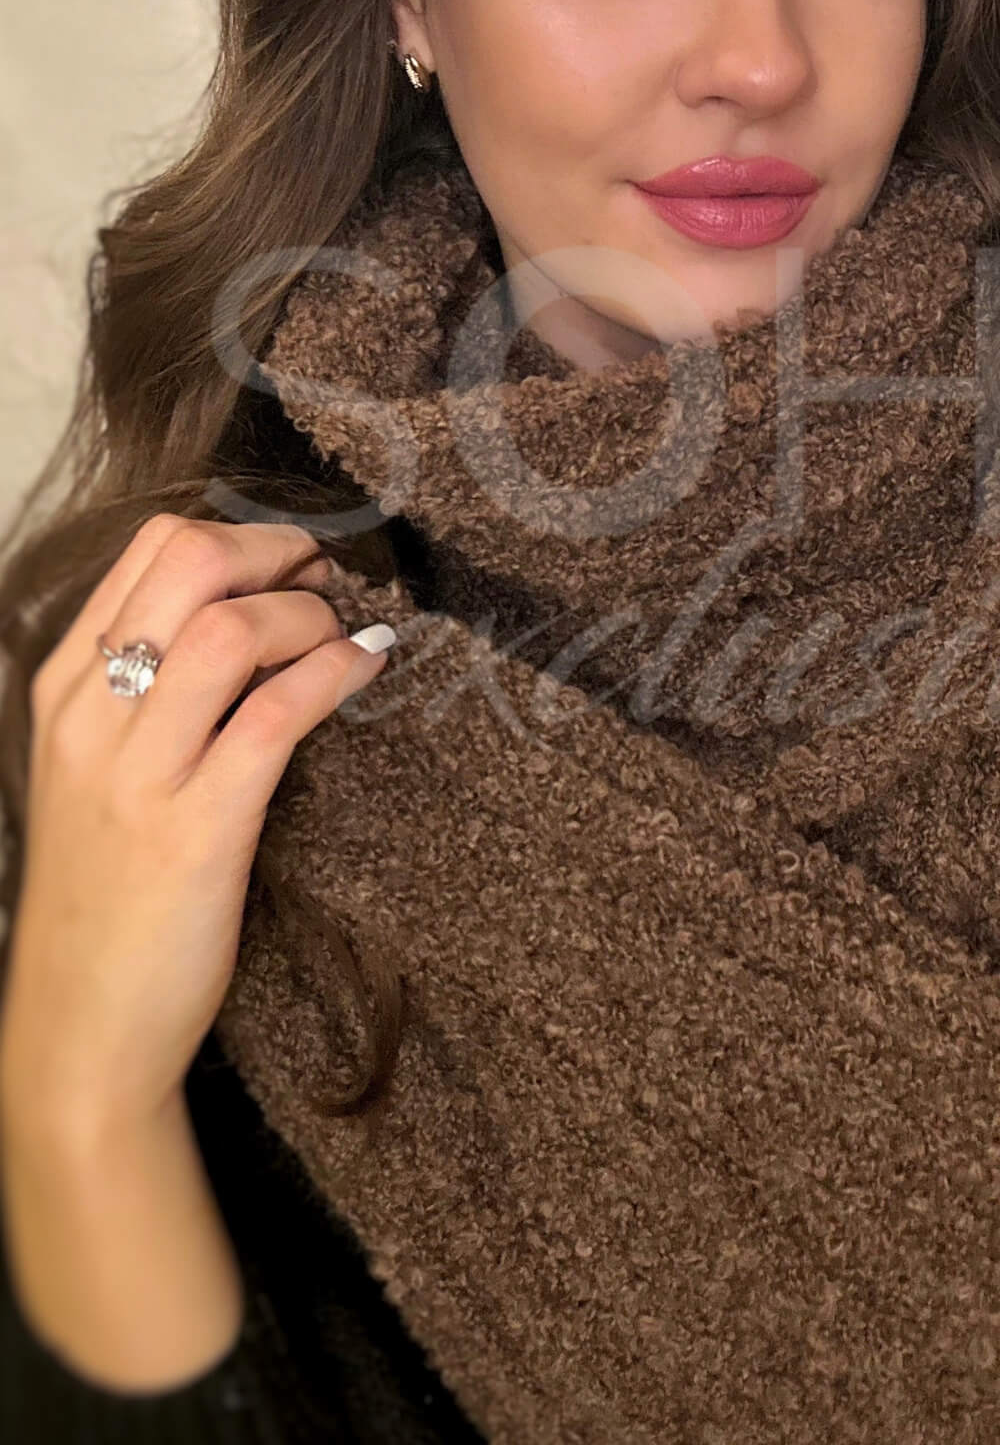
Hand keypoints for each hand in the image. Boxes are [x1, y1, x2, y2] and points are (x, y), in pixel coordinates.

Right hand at [0, 514, 392, 1138]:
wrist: (79, 1032)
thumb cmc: (105, 897)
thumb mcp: (100, 774)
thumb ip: (149, 694)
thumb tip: (250, 618)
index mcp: (65, 690)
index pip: (149, 551)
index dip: (242, 534)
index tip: (294, 561)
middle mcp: (92, 717)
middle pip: (189, 560)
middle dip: (277, 553)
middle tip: (327, 582)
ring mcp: (138, 773)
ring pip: (230, 628)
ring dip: (308, 616)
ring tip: (343, 637)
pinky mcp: (196, 830)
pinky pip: (274, 716)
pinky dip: (334, 674)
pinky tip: (366, 668)